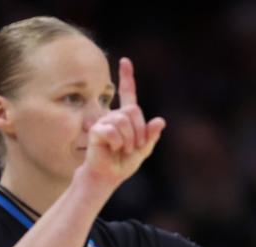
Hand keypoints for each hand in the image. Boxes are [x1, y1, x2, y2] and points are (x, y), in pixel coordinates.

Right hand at [82, 57, 165, 186]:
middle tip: (133, 146)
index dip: (127, 77)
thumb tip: (160, 121)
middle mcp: (113, 116)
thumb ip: (151, 136)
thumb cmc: (123, 163)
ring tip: (122, 149)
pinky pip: (113, 131)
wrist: (108, 175)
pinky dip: (118, 143)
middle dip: (138, 130)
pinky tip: (112, 148)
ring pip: (124, 121)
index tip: (125, 61)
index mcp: (126, 118)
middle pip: (133, 110)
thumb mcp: (143, 150)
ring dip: (128, 139)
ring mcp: (103, 122)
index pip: (128, 94)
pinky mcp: (95, 130)